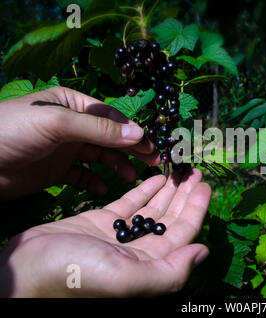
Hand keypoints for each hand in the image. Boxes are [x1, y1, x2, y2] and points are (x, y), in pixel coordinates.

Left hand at [0, 86, 158, 200]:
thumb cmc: (13, 132)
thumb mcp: (57, 123)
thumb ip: (98, 129)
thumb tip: (139, 134)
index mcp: (72, 104)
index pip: (110, 117)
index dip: (132, 131)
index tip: (152, 145)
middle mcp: (72, 125)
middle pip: (109, 137)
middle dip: (131, 149)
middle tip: (154, 162)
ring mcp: (65, 149)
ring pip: (99, 156)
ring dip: (117, 166)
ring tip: (132, 177)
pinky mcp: (57, 170)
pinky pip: (83, 175)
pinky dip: (94, 181)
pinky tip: (103, 188)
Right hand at [0, 169, 210, 296]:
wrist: (24, 269)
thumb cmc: (75, 274)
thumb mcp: (127, 277)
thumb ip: (169, 271)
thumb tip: (203, 252)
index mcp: (150, 265)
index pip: (183, 232)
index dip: (197, 208)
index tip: (207, 184)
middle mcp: (139, 251)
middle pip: (170, 218)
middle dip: (185, 195)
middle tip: (195, 170)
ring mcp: (120, 235)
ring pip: (152, 209)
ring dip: (167, 190)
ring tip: (180, 170)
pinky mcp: (101, 222)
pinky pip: (128, 203)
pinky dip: (143, 190)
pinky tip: (155, 177)